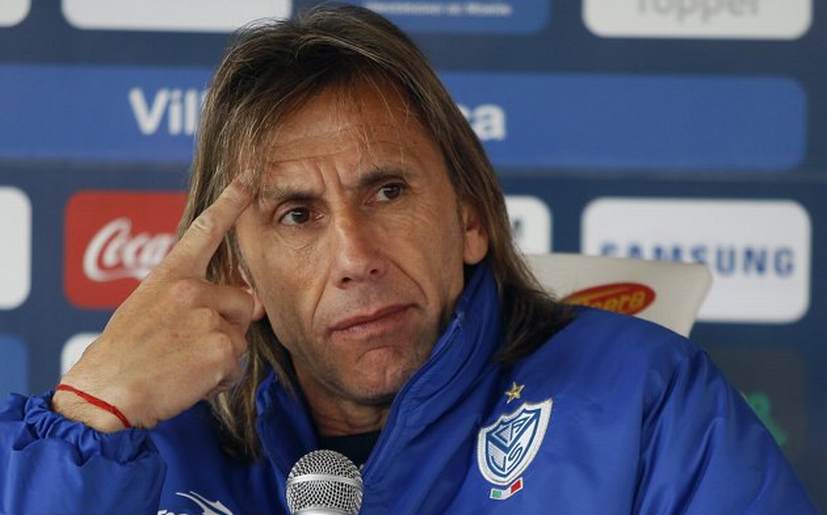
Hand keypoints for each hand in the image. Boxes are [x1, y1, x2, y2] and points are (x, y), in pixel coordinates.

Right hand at [53, 178, 254, 431]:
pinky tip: (188, 383)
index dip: (231, 203)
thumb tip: (251, 304)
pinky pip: (237, 365)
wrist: (104, 394)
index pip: (205, 230)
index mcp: (170, 275)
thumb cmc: (123, 356)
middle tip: (189, 347)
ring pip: (241, 336)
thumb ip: (192, 300)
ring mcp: (208, 317)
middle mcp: (192, 289)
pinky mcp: (221, 348)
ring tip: (183, 367)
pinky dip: (219, 379)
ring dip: (222, 355)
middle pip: (244, 302)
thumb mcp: (148, 310)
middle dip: (230, 325)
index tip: (249, 180)